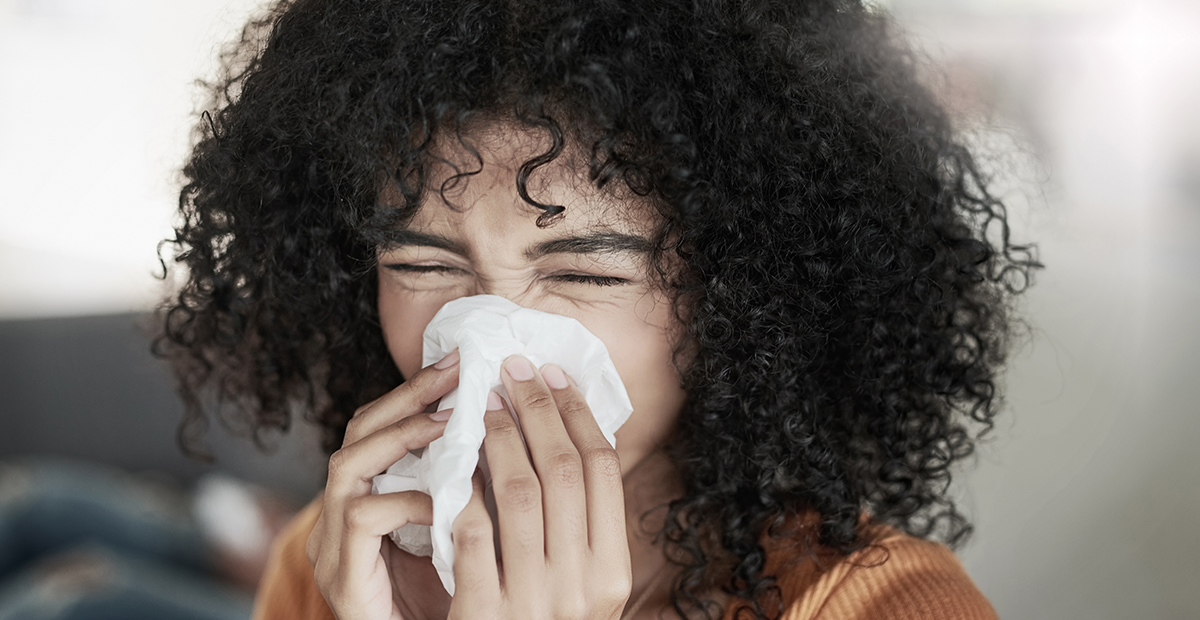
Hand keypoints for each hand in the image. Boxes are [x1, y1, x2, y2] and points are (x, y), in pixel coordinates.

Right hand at [307, 350, 459, 619]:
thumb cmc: (451, 603)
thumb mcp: (462, 534)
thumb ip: (467, 489)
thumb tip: (508, 432)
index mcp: (367, 500)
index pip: (380, 428)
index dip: (417, 393)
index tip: (463, 365)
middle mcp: (339, 516)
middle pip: (357, 432)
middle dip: (408, 396)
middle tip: (457, 372)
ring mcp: (333, 546)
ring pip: (348, 465)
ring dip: (401, 436)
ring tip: (450, 422)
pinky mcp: (342, 577)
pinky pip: (363, 517)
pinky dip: (408, 499)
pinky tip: (449, 499)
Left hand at [447, 355, 632, 618]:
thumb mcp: (576, 589)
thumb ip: (578, 529)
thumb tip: (568, 438)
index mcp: (611, 571)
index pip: (602, 469)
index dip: (577, 413)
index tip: (555, 375)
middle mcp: (582, 586)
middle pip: (564, 469)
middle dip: (538, 408)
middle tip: (514, 369)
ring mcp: (533, 600)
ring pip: (518, 491)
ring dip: (499, 437)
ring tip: (482, 406)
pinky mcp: (483, 613)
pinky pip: (472, 531)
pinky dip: (463, 488)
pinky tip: (451, 462)